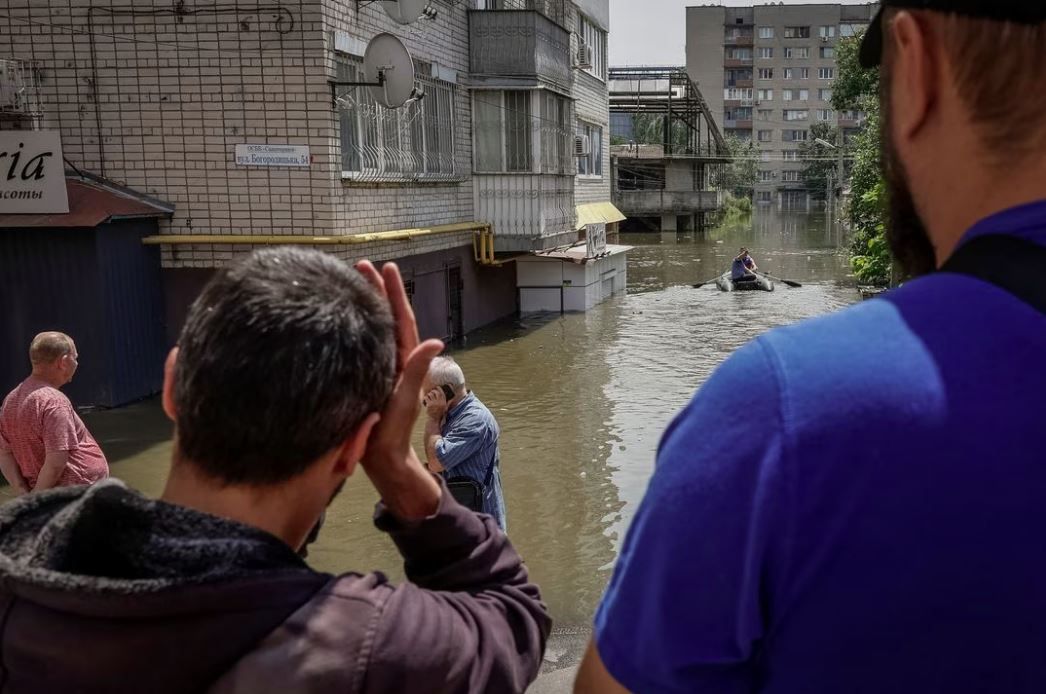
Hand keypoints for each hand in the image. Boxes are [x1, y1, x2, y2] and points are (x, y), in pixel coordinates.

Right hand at [355, 261, 443, 518]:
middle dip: (375, 291)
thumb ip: (416, 371)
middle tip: (360, 265)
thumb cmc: (392, 435)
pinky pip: (360, 345)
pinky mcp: (365, 378)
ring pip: (373, 329)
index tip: (385, 267)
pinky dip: (353, 327)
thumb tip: (436, 340)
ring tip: (350, 282)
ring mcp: (379, 369)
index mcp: (403, 362)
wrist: (380, 462)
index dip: (393, 293)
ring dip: (364, 306)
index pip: (400, 320)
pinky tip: (340, 320)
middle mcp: (392, 361)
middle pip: (385, 318)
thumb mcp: (404, 401)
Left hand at [424, 388, 448, 420]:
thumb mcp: (445, 408)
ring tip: (428, 396)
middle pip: (436, 392)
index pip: (442, 393)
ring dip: (429, 394)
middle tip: (432, 391)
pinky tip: (425, 399)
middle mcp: (439, 402)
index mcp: (444, 402)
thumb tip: (452, 398)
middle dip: (433, 391)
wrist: (434, 419)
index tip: (437, 387)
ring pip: (431, 394)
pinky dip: (425, 397)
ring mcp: (434, 403)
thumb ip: (448, 403)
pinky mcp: (429, 405)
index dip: (439, 389)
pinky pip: (426, 398)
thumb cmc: (440, 413)